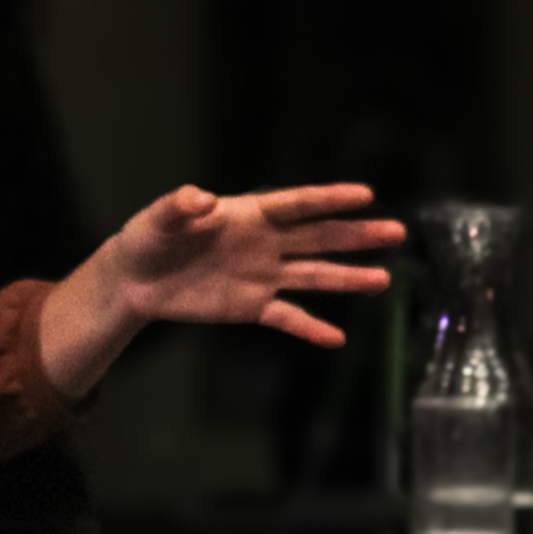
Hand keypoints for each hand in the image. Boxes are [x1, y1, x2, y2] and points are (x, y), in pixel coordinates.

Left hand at [106, 182, 405, 344]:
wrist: (136, 280)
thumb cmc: (148, 238)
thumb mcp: (158, 219)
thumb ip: (180, 207)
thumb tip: (203, 198)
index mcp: (249, 214)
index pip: (298, 204)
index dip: (330, 199)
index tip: (366, 195)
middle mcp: (266, 243)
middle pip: (320, 238)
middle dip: (357, 235)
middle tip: (396, 233)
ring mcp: (263, 275)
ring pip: (314, 275)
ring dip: (348, 278)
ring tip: (383, 279)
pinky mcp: (253, 306)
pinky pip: (288, 316)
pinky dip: (310, 328)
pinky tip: (336, 339)